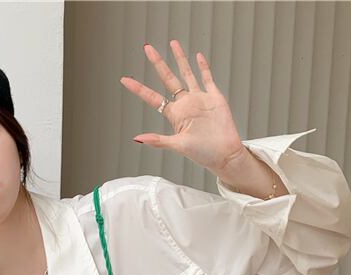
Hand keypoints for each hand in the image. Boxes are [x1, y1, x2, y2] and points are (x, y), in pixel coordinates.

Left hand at [120, 39, 246, 174]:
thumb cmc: (203, 154)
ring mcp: (199, 99)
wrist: (226, 154)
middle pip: (168, 79)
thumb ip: (159, 141)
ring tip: (173, 43)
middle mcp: (185, 104)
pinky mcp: (214, 97)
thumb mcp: (179, 146)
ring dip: (180, 59)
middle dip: (158, 63)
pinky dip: (203, 67)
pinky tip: (198, 56)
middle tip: (147, 48)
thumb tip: (138, 138)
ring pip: (187, 73)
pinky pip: (207, 78)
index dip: (139, 89)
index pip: (153, 98)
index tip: (125, 80)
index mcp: (175, 115)